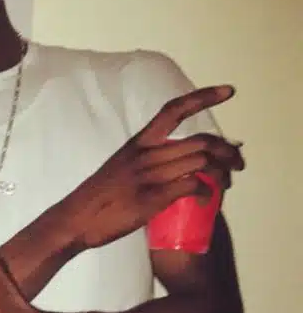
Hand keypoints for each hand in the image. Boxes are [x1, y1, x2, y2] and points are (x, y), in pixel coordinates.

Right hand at [64, 85, 243, 249]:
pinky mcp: (152, 197)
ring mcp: (149, 176)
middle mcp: (145, 155)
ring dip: (222, 173)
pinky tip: (206, 199)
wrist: (74, 221)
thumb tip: (174, 169)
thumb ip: (146, 164)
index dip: (203, 97)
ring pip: (201, 161)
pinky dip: (206, 191)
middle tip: (238, 164)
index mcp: (137, 144)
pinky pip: (192, 185)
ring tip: (225, 185)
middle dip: (228, 151)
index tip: (229, 91)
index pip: (173, 111)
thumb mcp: (120, 170)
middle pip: (200, 141)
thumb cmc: (96, 199)